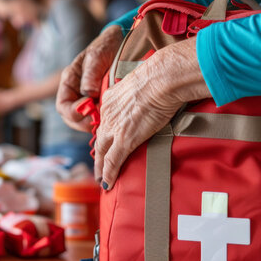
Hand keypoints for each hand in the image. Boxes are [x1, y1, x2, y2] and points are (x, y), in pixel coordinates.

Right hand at [56, 25, 123, 132]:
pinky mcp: (102, 103)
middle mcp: (77, 94)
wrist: (122, 42)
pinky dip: (104, 120)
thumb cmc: (106, 46)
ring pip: (85, 121)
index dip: (74, 113)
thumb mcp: (96, 56)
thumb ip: (90, 75)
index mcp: (70, 82)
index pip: (63, 106)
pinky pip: (99, 118)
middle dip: (84, 123)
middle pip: (72, 119)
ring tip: (108, 119)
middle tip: (100, 120)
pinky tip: (114, 117)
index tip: (90, 109)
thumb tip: (88, 94)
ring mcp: (90, 100)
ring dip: (95, 123)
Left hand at [94, 37, 210, 188]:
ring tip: (102, 178)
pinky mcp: (124, 140)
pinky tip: (107, 184)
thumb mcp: (144, 83)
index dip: (106, 133)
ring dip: (101, 167)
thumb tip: (156, 93)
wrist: (161, 79)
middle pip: (100, 138)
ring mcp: (115, 128)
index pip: (106, 120)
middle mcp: (108, 114)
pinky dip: (108, 174)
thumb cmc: (161, 76)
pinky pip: (112, 161)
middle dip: (99, 154)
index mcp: (112, 99)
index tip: (107, 141)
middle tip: (99, 165)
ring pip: (102, 152)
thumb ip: (143, 92)